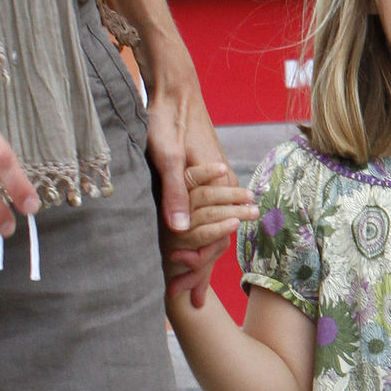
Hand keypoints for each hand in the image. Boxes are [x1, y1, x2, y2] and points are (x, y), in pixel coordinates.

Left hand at [144, 56, 233, 306]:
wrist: (176, 88)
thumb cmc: (170, 119)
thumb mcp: (167, 157)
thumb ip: (174, 194)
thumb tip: (179, 232)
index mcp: (217, 187)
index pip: (214, 239)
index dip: (198, 268)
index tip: (183, 292)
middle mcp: (223, 188)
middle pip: (217, 239)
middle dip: (201, 272)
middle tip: (187, 302)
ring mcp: (216, 184)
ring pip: (214, 230)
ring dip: (201, 259)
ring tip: (189, 287)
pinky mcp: (206, 179)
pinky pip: (209, 217)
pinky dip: (200, 238)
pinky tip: (189, 250)